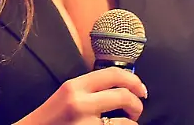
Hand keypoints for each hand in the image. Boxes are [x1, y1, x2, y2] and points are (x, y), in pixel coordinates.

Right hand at [16, 67, 147, 123]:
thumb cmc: (52, 119)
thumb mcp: (66, 95)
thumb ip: (89, 89)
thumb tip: (123, 87)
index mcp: (74, 86)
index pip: (113, 74)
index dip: (134, 80)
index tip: (142, 89)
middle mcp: (80, 103)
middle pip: (124, 96)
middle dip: (137, 104)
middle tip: (137, 111)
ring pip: (125, 123)